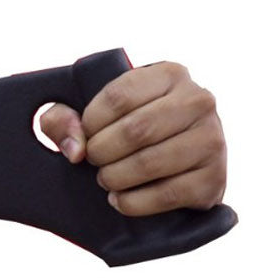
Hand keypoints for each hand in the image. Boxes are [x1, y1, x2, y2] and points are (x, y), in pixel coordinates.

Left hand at [39, 61, 227, 215]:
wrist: (176, 166)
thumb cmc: (125, 132)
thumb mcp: (93, 116)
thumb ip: (63, 119)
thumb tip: (75, 149)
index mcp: (168, 74)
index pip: (118, 96)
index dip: (90, 122)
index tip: (85, 137)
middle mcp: (198, 101)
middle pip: (136, 130)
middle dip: (102, 152)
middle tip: (94, 162)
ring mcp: (212, 140)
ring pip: (150, 163)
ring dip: (115, 178)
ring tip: (106, 180)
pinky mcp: (214, 178)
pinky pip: (167, 194)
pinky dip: (133, 202)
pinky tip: (120, 200)